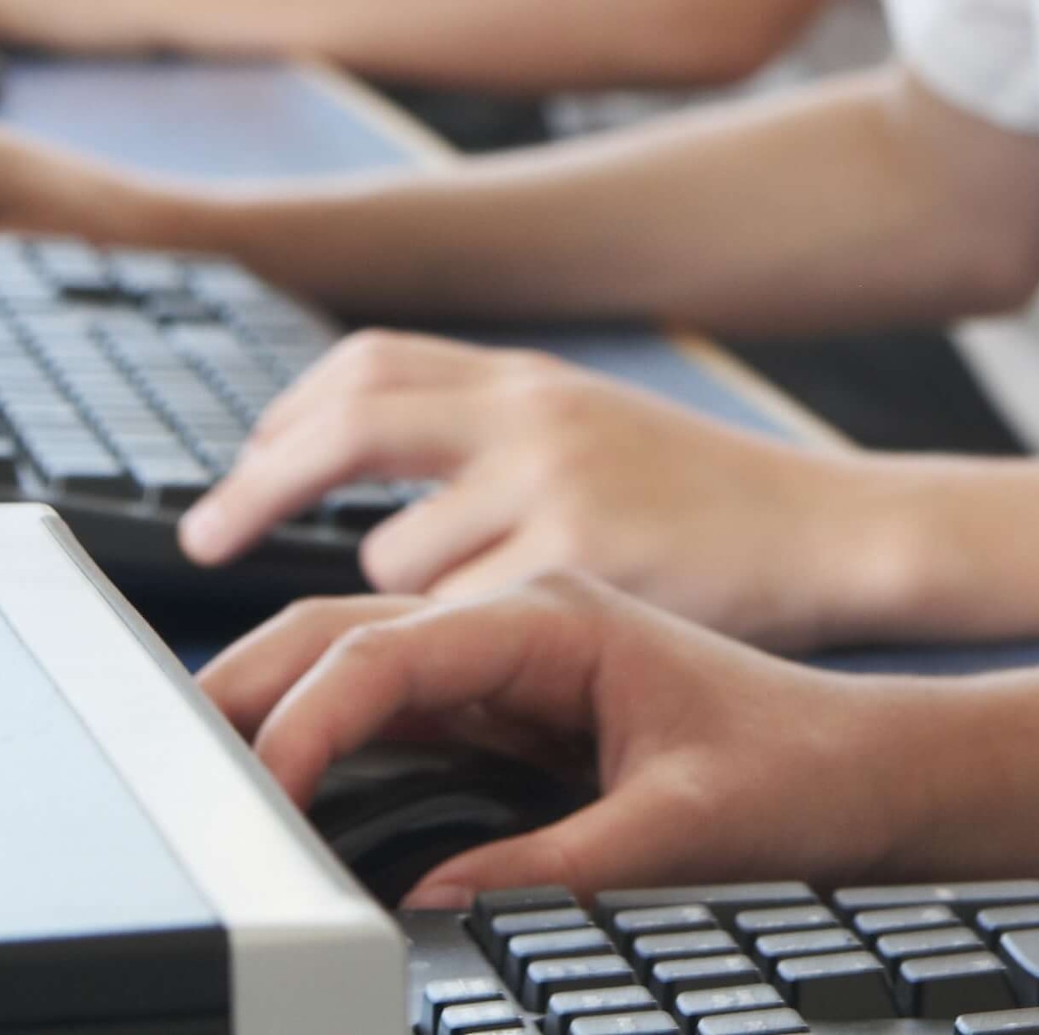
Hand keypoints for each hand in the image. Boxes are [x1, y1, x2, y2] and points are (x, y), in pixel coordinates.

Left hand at [184, 334, 892, 645]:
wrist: (834, 534)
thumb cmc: (713, 505)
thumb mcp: (597, 431)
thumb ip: (491, 437)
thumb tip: (368, 459)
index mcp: (530, 380)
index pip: (367, 365)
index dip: (283, 418)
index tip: (238, 478)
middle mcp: (532, 415)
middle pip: (347, 421)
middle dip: (257, 485)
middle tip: (205, 542)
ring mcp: (556, 485)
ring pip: (397, 555)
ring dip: (396, 603)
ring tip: (456, 640)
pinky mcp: (581, 566)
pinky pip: (461, 624)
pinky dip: (456, 654)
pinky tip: (500, 673)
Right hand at [203, 574, 942, 906]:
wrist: (870, 766)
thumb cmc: (796, 773)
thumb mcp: (685, 833)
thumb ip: (554, 865)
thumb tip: (426, 899)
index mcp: (555, 618)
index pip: (389, 650)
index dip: (307, 720)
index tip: (257, 797)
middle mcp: (518, 621)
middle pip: (346, 629)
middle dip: (249, 684)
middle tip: (165, 760)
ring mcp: (508, 656)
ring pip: (356, 658)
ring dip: (270, 697)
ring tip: (190, 762)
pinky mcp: (509, 702)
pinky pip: (393, 703)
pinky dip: (322, 730)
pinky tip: (274, 775)